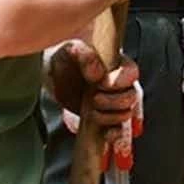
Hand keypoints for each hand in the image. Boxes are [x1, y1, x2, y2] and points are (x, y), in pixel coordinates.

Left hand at [48, 41, 142, 163]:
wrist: (52, 77)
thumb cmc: (64, 58)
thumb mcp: (70, 50)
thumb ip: (84, 55)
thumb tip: (97, 72)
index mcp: (116, 63)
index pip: (131, 72)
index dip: (121, 80)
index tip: (104, 84)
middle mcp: (119, 83)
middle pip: (131, 96)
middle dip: (113, 101)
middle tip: (94, 99)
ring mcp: (113, 102)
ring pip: (125, 113)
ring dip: (109, 116)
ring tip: (91, 111)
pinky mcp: (106, 118)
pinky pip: (119, 129)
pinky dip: (114, 133)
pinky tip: (105, 133)